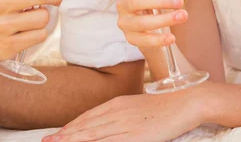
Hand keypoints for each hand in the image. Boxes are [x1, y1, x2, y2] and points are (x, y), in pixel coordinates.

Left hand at [42, 86, 207, 141]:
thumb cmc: (163, 107)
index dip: (70, 127)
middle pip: (86, 127)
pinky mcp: (137, 136)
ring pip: (93, 135)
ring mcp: (126, 125)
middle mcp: (117, 113)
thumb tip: (104, 124)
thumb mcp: (136, 107)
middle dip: (65, 136)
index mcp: (116, 104)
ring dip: (74, 141)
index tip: (56, 134)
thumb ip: (119, 115)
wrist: (184, 102)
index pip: (87, 117)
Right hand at [117, 0, 187, 47]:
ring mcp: (125, 23)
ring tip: (182, 16)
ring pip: (142, 22)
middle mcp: (122, 6)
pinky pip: (144, 40)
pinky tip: (172, 37)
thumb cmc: (151, 4)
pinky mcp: (131, 38)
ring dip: (164, 19)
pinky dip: (159, 40)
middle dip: (160, 2)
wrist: (148, 28)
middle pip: (136, 2)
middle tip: (179, 2)